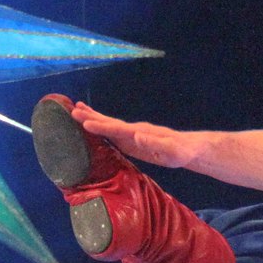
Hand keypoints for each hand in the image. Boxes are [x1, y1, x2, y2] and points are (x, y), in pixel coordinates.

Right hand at [71, 101, 204, 169]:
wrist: (190, 148)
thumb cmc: (182, 152)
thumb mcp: (172, 151)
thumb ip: (155, 144)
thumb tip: (137, 135)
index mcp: (140, 133)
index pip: (118, 129)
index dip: (102, 126)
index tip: (85, 122)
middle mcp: (134, 130)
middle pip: (109, 122)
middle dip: (91, 117)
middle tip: (71, 111)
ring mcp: (133, 134)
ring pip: (109, 124)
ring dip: (93, 117)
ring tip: (75, 110)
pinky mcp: (133, 140)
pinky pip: (113, 132)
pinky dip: (101, 126)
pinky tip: (92, 125)